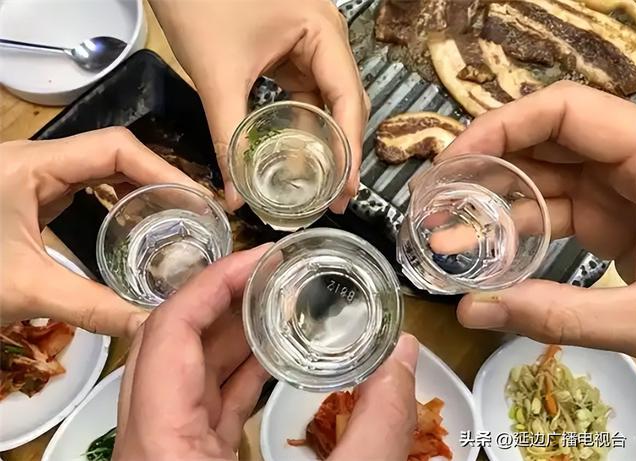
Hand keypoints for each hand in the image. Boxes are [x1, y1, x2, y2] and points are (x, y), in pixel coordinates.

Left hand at [0, 128, 201, 336]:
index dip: (162, 170)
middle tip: (196, 214)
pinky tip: (137, 222)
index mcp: (32, 166)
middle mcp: (36, 162)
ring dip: (140, 187)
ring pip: (100, 168)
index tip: (196, 202)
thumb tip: (152, 327)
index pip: (115, 148)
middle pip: (113, 154)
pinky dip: (117, 199)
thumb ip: (93, 307)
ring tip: (178, 216)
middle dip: (158, 179)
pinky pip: (85, 186)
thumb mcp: (28, 289)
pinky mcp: (32, 195)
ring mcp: (33, 177)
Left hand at [114, 244, 418, 460]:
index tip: (264, 257)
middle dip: (227, 297)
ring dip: (232, 331)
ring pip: (184, 370)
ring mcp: (164, 455)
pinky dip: (236, 371)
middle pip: (171, 341)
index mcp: (163, 446)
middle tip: (280, 271)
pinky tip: (274, 357)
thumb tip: (405, 355)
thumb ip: (375, 429)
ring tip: (283, 302)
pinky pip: (200, 402)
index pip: (167, 332)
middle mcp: (150, 444)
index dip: (213, 282)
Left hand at [150, 0, 367, 211]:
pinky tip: (296, 154)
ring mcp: (309, 44)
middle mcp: (325, 38)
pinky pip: (305, 94)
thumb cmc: (199, 3)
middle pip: (345, 103)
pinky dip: (302, 125)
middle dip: (342, 151)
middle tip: (336, 197)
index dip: (350, 149)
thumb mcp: (217, 76)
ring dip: (323, 142)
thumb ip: (228, 138)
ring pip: (327, 102)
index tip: (346, 190)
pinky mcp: (290, 51)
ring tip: (320, 185)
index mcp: (321, 32)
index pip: (347, 99)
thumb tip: (236, 195)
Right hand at [434, 81, 635, 357]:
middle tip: (433, 197)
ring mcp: (623, 190)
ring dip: (491, 202)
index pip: (564, 110)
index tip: (452, 161)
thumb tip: (472, 312)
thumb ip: (560, 315)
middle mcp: (633, 163)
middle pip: (543, 140)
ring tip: (443, 232)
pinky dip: (515, 228)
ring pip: (543, 177)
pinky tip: (481, 248)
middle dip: (483, 166)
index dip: (499, 125)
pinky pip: (554, 210)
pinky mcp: (615, 218)